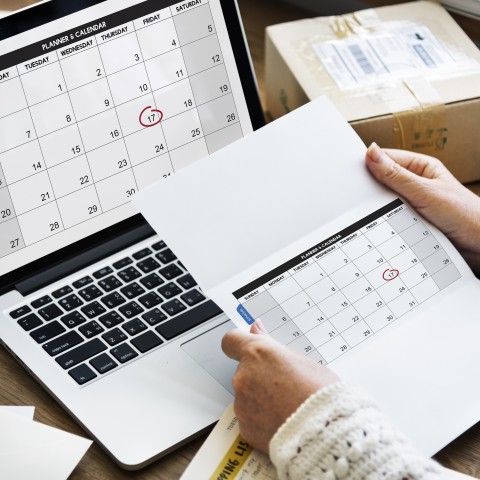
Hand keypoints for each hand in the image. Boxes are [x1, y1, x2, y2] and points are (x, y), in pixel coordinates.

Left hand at [222, 321, 338, 452]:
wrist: (323, 432)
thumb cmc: (319, 395)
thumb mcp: (300, 360)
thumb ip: (271, 345)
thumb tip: (256, 329)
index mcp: (257, 354)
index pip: (231, 340)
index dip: (239, 343)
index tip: (247, 347)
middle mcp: (244, 376)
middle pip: (244, 370)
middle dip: (259, 376)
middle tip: (285, 384)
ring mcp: (242, 403)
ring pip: (247, 395)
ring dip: (261, 398)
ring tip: (287, 405)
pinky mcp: (244, 427)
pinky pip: (250, 418)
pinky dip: (261, 418)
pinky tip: (281, 420)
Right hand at [366, 143, 479, 272]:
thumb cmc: (465, 214)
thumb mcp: (425, 192)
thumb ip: (396, 175)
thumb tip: (372, 153)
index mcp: (421, 167)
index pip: (386, 159)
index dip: (368, 164)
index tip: (350, 173)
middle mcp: (416, 184)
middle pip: (383, 182)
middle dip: (371, 190)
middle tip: (356, 198)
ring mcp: (413, 203)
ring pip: (385, 202)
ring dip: (378, 209)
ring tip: (368, 214)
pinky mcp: (411, 221)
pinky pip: (390, 219)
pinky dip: (384, 223)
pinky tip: (378, 226)